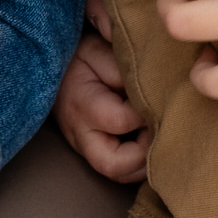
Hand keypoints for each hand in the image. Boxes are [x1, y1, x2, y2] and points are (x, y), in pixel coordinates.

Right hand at [53, 0, 150, 180]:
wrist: (49, 60)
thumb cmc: (78, 50)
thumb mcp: (95, 45)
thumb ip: (118, 55)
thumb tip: (150, 65)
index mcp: (83, 101)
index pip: (122, 119)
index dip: (148, 111)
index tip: (165, 95)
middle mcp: (81, 132)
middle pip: (116, 165)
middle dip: (147, 153)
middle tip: (168, 128)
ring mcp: (86, 145)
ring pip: (119, 173)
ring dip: (146, 160)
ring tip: (165, 133)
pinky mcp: (94, 149)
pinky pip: (120, 167)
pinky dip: (140, 159)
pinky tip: (155, 137)